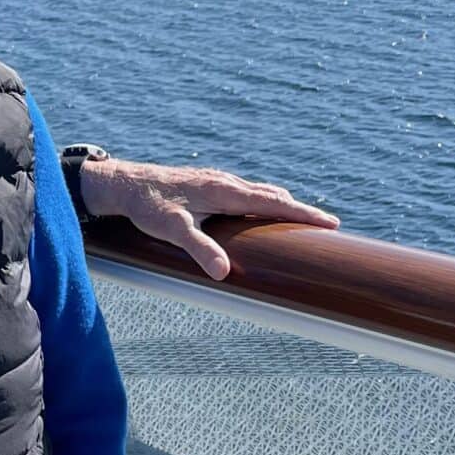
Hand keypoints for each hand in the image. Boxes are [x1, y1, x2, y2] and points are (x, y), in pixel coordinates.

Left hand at [80, 158, 338, 279]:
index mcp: (224, 191)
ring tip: (302, 218)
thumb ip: (199, 248)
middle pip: (273, 195)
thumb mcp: (172, 229)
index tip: (331, 223)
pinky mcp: (208, 184)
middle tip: (328, 224)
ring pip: (259, 191)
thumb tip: (223, 272)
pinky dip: (263, 200)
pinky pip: (245, 191)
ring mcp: (218, 181)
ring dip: (282, 203)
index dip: (303, 214)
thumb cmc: (147, 206)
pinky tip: (261, 210)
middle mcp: (226, 182)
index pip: (273, 203)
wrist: (124, 184)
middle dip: (301, 210)